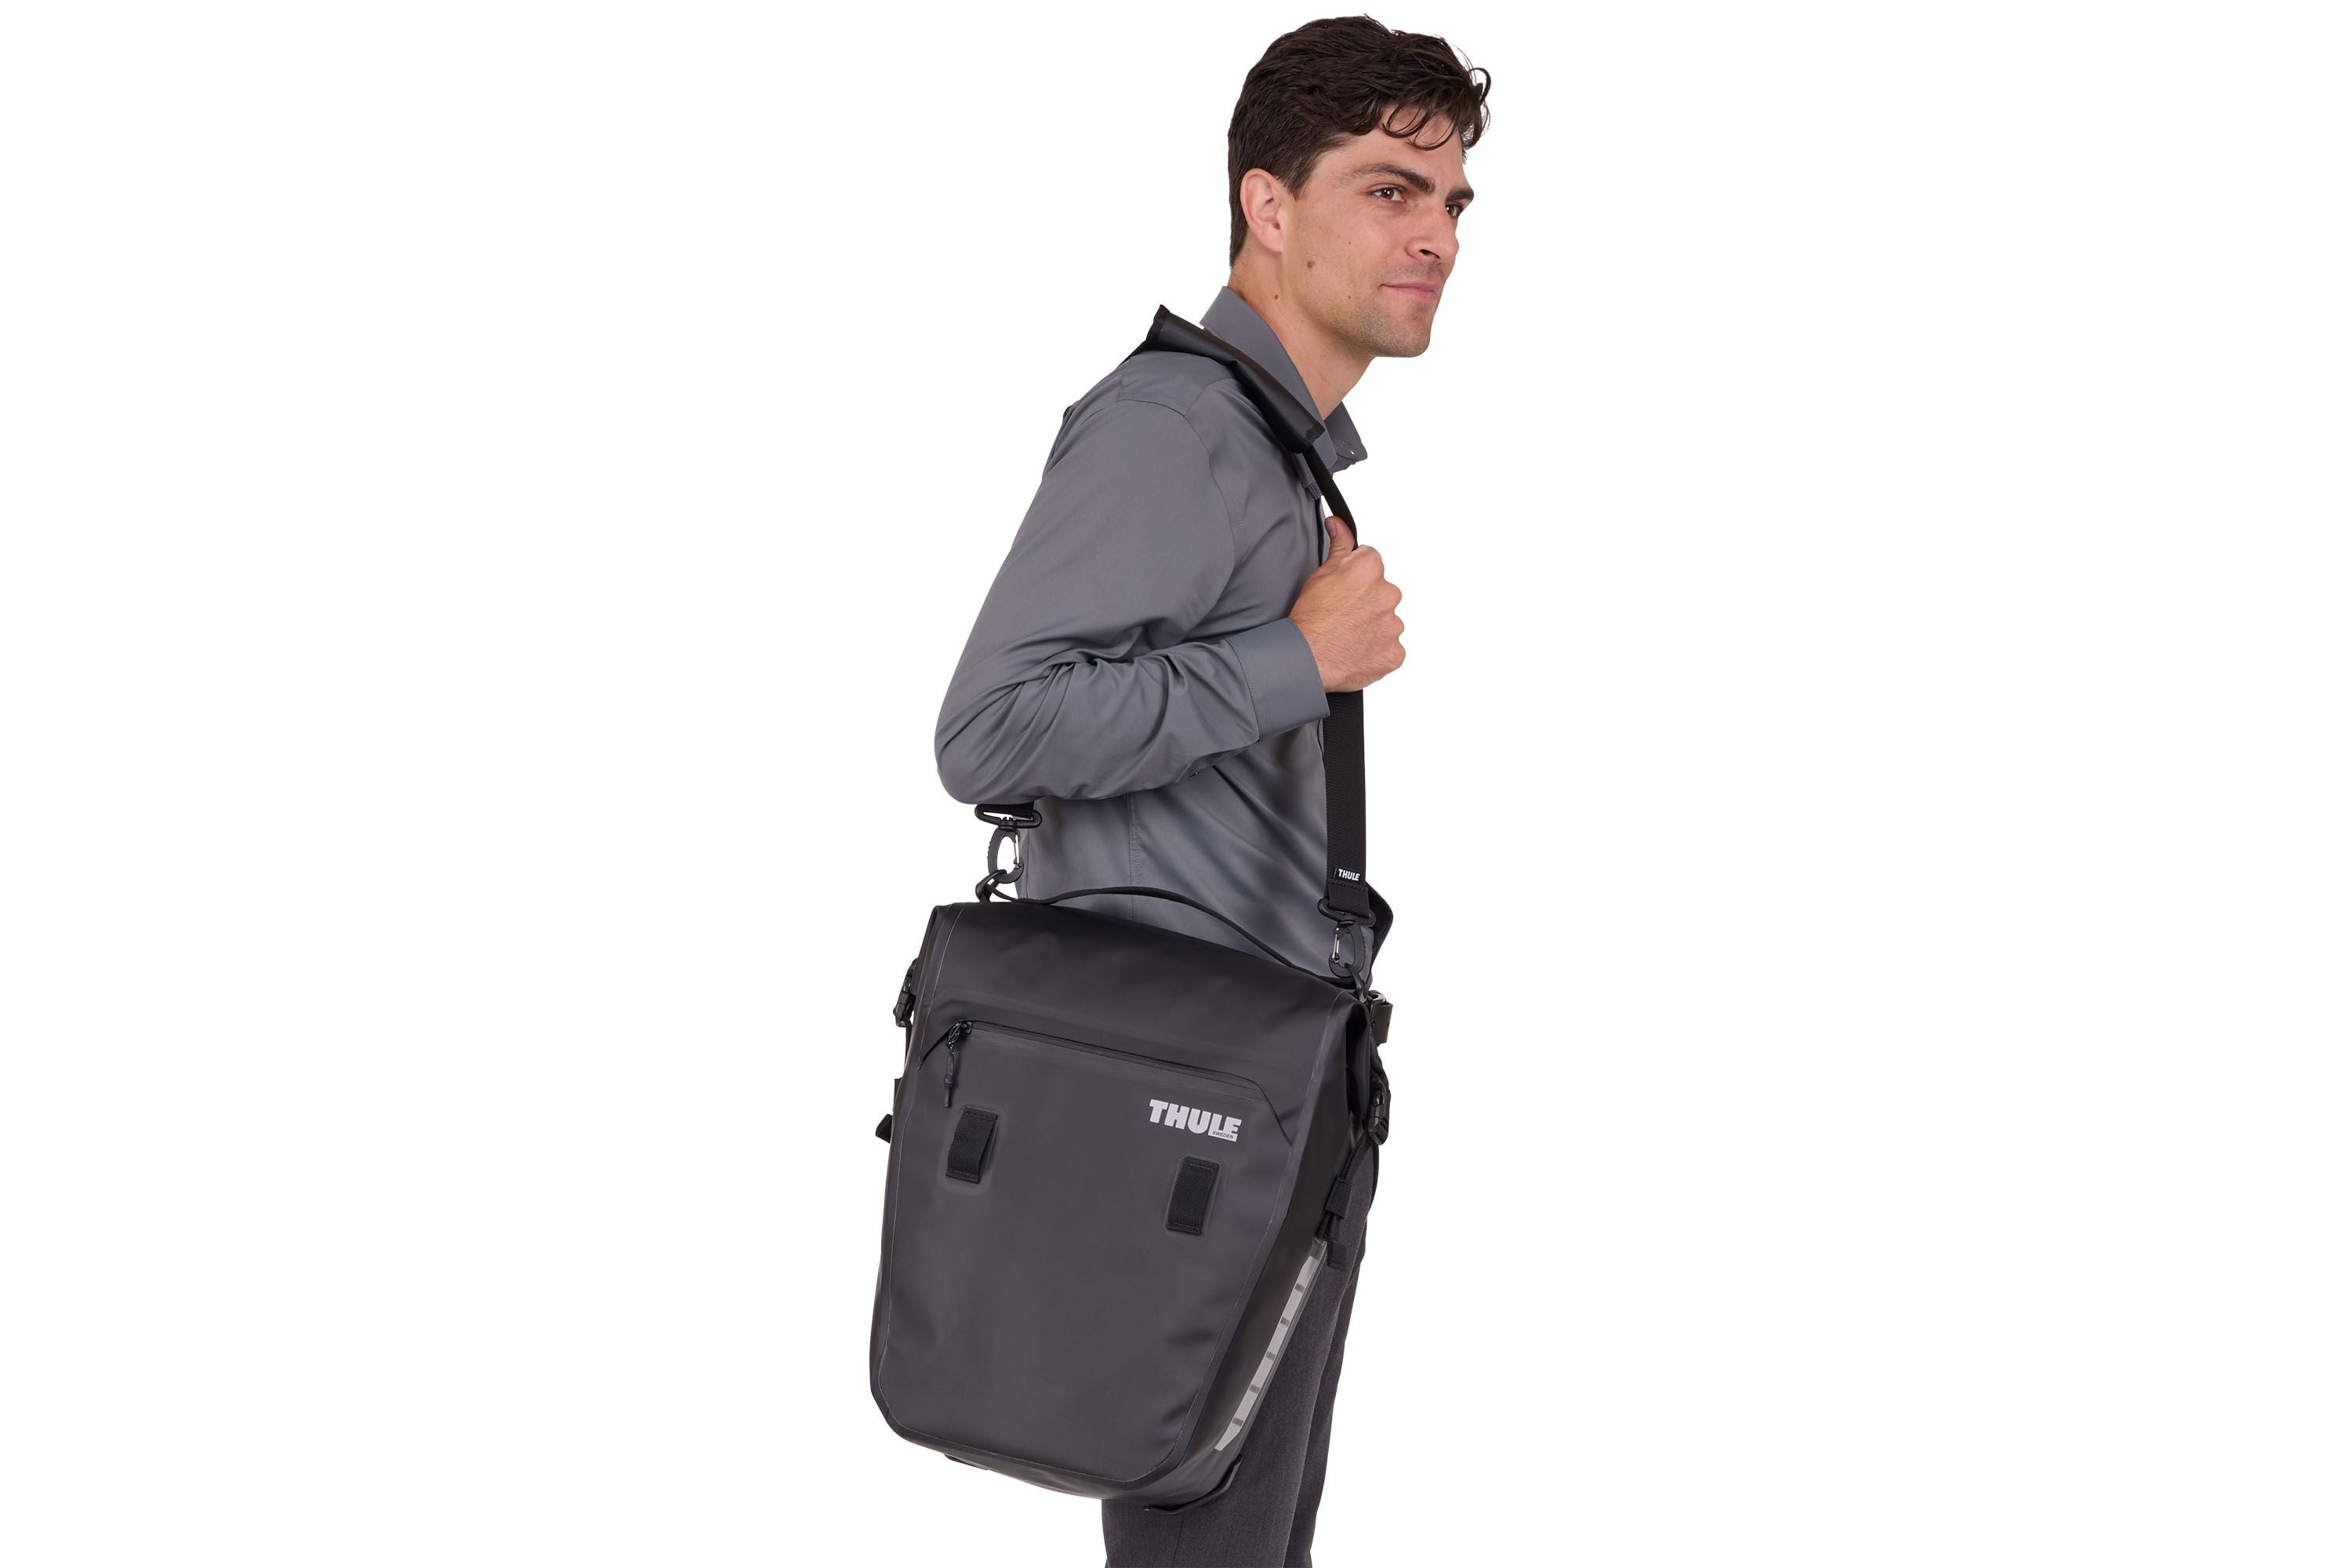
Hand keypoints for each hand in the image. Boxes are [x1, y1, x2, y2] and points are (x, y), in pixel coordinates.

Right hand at [1287, 515, 1405, 692]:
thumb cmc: (1310, 618)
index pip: (1371, 564)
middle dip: (1366, 602)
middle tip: (1343, 616)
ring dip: (1372, 627)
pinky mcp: (1395, 652)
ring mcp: (1394, 626)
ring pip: (1386, 621)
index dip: (1355, 577)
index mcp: (1371, 570)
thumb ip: (1339, 545)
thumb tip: (1338, 523)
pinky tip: (1356, 651)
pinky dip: (1376, 650)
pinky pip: (1390, 648)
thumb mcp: (1320, 573)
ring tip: (1348, 636)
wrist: (1307, 658)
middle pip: (1381, 593)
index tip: (1344, 591)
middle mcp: (1388, 594)